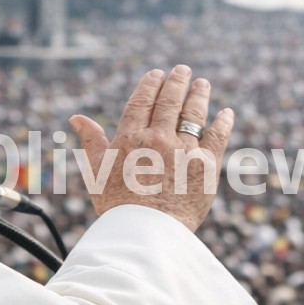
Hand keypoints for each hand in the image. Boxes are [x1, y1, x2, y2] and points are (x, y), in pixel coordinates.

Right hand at [70, 66, 235, 230]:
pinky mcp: (206, 166)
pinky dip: (223, 122)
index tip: (157, 73)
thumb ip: (91, 142)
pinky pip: (218, 137)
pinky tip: (226, 113)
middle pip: (169, 101)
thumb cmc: (117, 206)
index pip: (142, 101)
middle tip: (182, 70)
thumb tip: (76, 118)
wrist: (145, 233)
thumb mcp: (96, 172)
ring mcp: (184, 151)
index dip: (150, 84)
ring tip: (202, 84)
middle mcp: (158, 139)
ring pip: (194, 114)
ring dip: (199, 95)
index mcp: (130, 138)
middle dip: (177, 82)